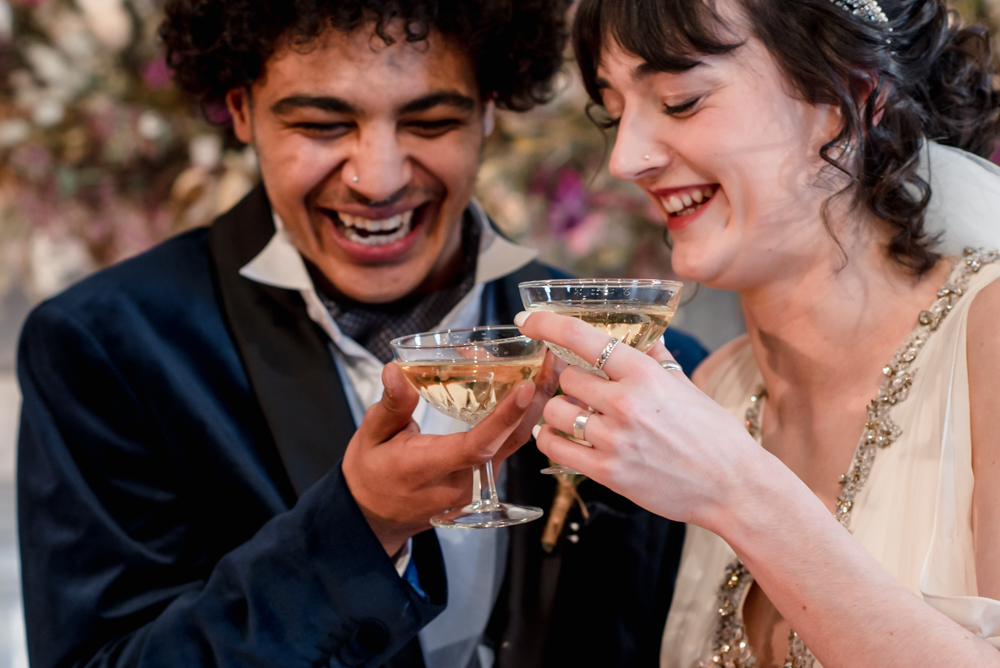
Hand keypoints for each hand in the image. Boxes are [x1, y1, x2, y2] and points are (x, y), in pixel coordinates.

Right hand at [342, 353, 559, 555]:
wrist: (373, 517)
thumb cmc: (370, 474)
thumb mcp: (370, 436)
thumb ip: (391, 405)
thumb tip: (395, 371)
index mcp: (428, 468)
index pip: (476, 445)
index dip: (504, 417)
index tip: (527, 387)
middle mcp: (460, 483)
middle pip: (508, 443)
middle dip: (535, 401)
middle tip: (552, 361)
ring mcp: (475, 488)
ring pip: (512, 446)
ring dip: (533, 409)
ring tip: (549, 370)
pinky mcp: (481, 486)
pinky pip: (506, 451)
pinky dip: (520, 421)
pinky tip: (531, 395)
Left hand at [518, 310, 764, 529]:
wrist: (732, 485)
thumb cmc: (713, 434)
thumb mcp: (686, 385)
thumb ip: (656, 358)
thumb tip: (643, 334)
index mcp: (644, 374)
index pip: (582, 338)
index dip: (547, 324)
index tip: (527, 320)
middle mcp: (625, 402)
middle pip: (567, 378)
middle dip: (572, 383)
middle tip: (584, 391)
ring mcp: (614, 438)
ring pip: (556, 411)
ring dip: (560, 411)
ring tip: (576, 415)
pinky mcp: (607, 471)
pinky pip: (556, 447)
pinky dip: (550, 439)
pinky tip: (556, 435)